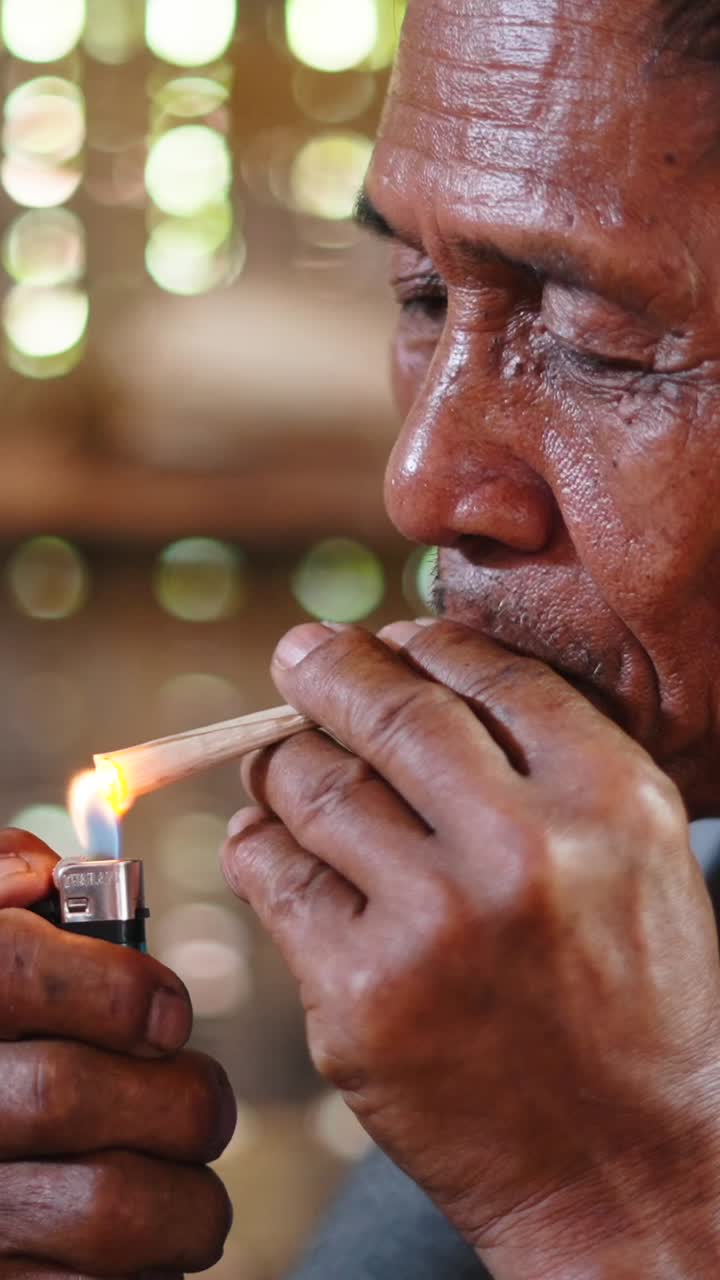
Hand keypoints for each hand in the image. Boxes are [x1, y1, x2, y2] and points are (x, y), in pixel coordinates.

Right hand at [0, 829, 234, 1277]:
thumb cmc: (4, 1031)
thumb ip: (2, 890)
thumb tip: (39, 871)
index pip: (10, 972)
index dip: (109, 984)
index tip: (171, 1011)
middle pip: (68, 1093)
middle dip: (176, 1096)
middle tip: (205, 1104)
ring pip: (104, 1208)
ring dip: (186, 1198)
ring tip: (192, 1182)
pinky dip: (151, 1271)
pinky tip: (147, 1244)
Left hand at [222, 620, 719, 1278]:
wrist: (631, 1171)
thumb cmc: (637, 1003)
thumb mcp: (641, 856)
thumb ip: (553, 758)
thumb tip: (419, 671)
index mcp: (608, 801)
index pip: (485, 673)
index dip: (419, 643)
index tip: (385, 640)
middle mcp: (522, 851)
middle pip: (386, 710)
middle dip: (326, 667)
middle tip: (300, 654)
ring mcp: (433, 927)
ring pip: (310, 783)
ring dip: (283, 758)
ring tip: (281, 760)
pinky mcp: (360, 1000)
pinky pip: (271, 874)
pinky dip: (259, 841)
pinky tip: (271, 839)